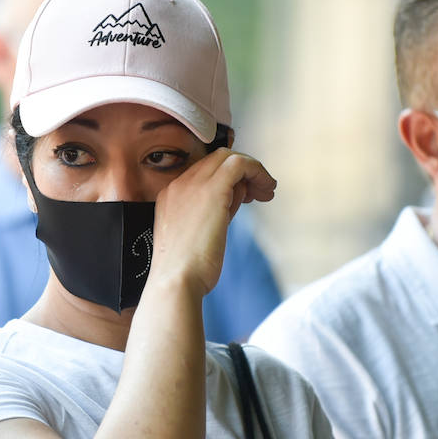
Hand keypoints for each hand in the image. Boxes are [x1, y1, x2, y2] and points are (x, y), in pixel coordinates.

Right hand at [150, 148, 274, 295]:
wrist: (175, 281)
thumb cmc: (187, 270)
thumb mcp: (198, 236)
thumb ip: (215, 212)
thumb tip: (237, 196)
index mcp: (170, 196)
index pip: (203, 172)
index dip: (228, 179)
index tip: (244, 196)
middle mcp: (179, 185)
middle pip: (216, 159)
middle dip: (243, 172)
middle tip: (259, 193)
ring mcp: (193, 185)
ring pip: (229, 157)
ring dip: (252, 172)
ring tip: (266, 192)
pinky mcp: (212, 190)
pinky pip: (239, 164)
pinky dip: (257, 171)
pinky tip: (267, 189)